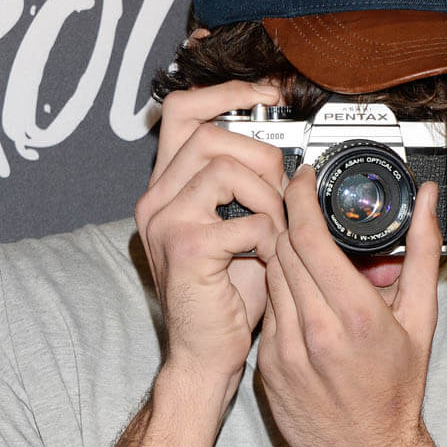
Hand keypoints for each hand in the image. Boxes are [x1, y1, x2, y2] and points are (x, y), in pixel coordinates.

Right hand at [135, 81, 286, 395]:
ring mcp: (165, 220)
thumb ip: (251, 190)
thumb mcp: (239, 229)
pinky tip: (267, 258)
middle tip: (279, 194)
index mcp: (167, 187)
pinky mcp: (185, 247)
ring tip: (273, 231)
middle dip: (261, 157)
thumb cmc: (227, 297)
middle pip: (211, 134)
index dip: (227, 92)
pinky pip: (246, 220)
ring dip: (268, 198)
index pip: (184, 110)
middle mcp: (156, 198)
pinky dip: (270, 238)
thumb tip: (290, 159)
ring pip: (227, 168)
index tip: (268, 94)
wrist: (207, 354)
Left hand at [257, 164, 442, 446]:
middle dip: (289, 219)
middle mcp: (314, 331)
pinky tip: (299, 294)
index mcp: (354, 315)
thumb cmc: (397, 391)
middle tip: (300, 204)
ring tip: (302, 248)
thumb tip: (428, 203)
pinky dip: (279, 292)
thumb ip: (422, 253)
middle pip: (283, 249)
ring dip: (281, 254)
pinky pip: (266, 310)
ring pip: (269, 276)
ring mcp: (284, 350)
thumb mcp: (421, 319)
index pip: (308, 236)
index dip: (299, 198)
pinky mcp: (266, 365)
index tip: (303, 179)